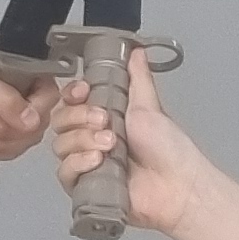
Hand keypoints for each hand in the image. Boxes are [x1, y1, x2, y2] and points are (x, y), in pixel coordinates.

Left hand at [0, 49, 61, 159]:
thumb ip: (2, 97)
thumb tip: (32, 121)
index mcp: (17, 67)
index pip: (47, 90)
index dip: (38, 109)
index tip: (20, 121)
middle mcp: (19, 88)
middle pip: (39, 119)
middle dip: (10, 129)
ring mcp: (11, 110)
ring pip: (27, 136)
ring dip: (2, 141)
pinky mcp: (1, 128)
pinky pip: (14, 146)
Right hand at [48, 40, 211, 236]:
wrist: (178, 186)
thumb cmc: (169, 150)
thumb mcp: (150, 107)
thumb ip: (137, 79)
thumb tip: (136, 51)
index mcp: (105, 117)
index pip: (71, 101)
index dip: (72, 94)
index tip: (84, 91)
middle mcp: (92, 139)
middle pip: (61, 121)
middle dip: (80, 117)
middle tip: (105, 121)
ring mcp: (87, 164)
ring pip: (60, 145)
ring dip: (83, 140)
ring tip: (110, 144)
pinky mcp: (85, 188)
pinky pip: (65, 173)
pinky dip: (78, 163)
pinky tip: (98, 161)